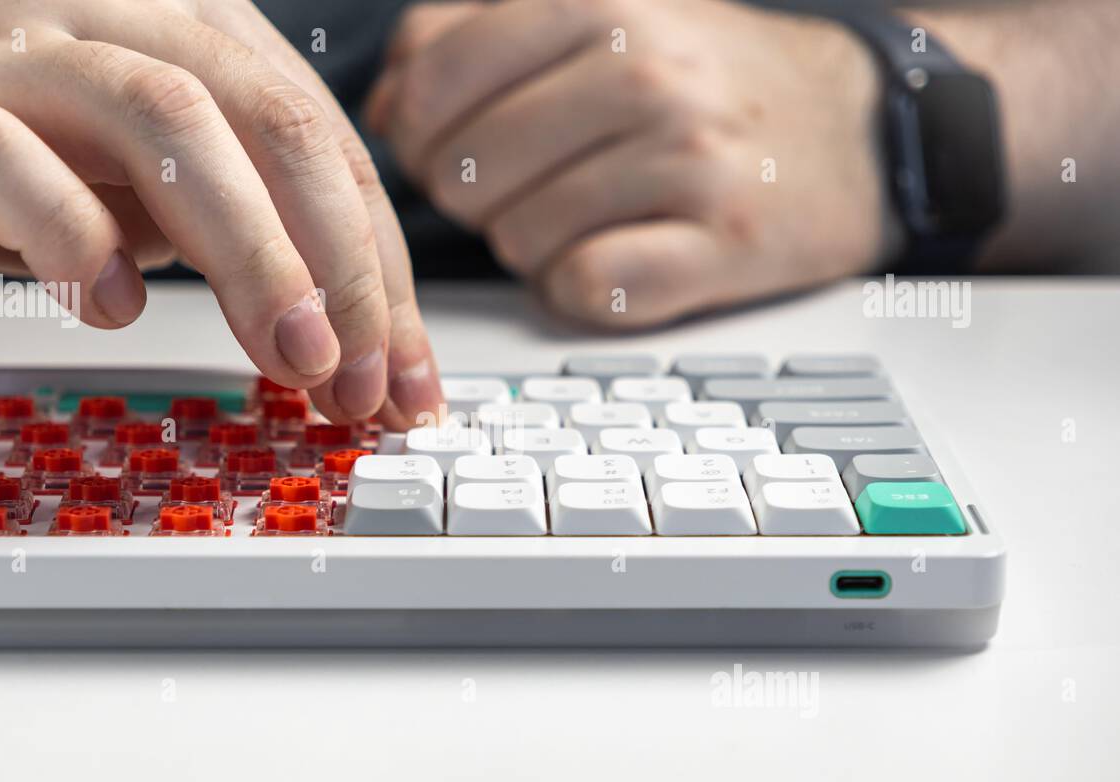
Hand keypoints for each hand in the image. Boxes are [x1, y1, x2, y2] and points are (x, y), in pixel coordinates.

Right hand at [0, 0, 442, 426]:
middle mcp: (116, 21)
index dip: (378, 268)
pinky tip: (113, 305)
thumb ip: (253, 242)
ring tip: (285, 355)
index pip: (324, 144)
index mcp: (193, 32)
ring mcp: (13, 54)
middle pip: (267, 120)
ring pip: (160, 122)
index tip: (399, 376)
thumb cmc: (13, 167)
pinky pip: (5, 159)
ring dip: (246, 252)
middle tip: (353, 375)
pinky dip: (74, 235)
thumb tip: (362, 347)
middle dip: (334, 262)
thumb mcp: (161, 199)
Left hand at [369, 0, 903, 326]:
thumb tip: (386, 103)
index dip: (416, 138)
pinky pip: (587, 289)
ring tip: (591, 217)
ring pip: (519, 240)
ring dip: (535, 246)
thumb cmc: (709, 83)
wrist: (859, 131)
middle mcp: (644, 75)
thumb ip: (478, 39)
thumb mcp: (603, 18)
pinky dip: (584, 289)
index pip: (430, 85)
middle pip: (465, 176)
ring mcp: (688, 162)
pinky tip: (620, 258)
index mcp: (600, 5)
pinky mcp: (721, 245)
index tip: (446, 152)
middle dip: (478, 199)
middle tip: (532, 189)